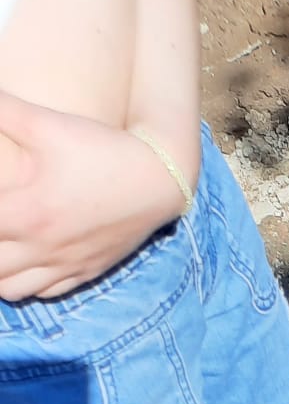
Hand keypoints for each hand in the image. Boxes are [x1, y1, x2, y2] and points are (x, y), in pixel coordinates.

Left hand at [0, 90, 187, 300]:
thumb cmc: (100, 148)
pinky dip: (26, 284)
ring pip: (11, 289)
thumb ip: (1, 111)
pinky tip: (22, 262)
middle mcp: (43, 246)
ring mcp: (66, 264)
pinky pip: (45, 293)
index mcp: (26, 212)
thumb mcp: (44, 123)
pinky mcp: (86, 271)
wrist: (158, 178)